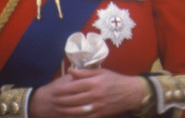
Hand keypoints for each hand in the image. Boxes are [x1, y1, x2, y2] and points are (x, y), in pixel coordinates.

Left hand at [29, 69, 143, 117]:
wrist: (131, 92)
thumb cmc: (116, 80)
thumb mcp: (102, 72)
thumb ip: (85, 72)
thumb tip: (71, 70)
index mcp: (95, 83)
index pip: (73, 86)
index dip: (61, 89)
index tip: (54, 90)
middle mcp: (95, 95)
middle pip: (73, 99)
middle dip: (60, 100)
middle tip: (53, 100)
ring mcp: (97, 106)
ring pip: (76, 110)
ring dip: (65, 110)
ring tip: (58, 108)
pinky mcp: (100, 114)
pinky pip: (84, 117)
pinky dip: (75, 117)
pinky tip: (69, 116)